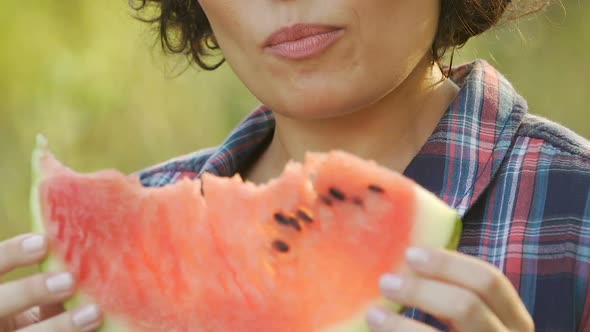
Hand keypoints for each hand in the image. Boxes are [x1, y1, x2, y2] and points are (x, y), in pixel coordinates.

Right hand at [0, 233, 102, 331]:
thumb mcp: (31, 298)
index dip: (11, 254)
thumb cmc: (29, 311)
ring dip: (61, 327)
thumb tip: (82, 261)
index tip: (42, 242)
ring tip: (94, 314)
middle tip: (68, 281)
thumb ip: (45, 283)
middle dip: (29, 291)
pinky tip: (97, 330)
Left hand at [365, 247, 533, 331]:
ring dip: (401, 325)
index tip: (410, 254)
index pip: (490, 281)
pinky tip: (379, 328)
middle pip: (467, 306)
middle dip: (421, 290)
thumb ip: (450, 296)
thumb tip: (408, 261)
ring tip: (374, 313)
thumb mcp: (469, 321)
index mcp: (515, 321)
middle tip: (385, 282)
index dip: (449, 263)